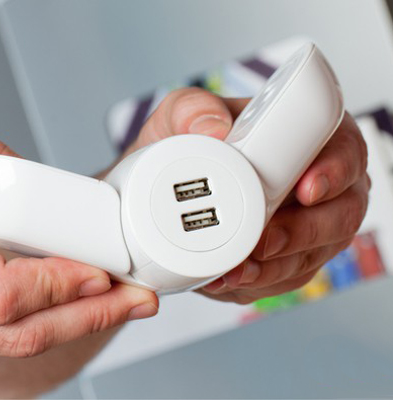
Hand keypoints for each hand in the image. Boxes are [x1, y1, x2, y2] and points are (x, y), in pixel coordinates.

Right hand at [0, 139, 157, 373]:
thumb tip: (26, 172)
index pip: (5, 293)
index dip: (63, 286)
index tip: (103, 271)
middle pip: (21, 333)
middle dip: (90, 316)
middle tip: (134, 298)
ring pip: (7, 349)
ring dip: (65, 326)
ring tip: (106, 301)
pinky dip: (24, 330)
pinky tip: (49, 309)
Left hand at [130, 88, 368, 303]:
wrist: (168, 186)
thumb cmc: (187, 141)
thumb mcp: (181, 113)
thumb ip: (192, 110)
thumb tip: (212, 128)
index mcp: (307, 136)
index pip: (343, 150)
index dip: (334, 171)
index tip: (306, 190)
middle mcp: (318, 182)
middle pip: (341, 213)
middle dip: (305, 233)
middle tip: (265, 242)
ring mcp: (307, 225)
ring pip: (314, 254)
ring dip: (277, 267)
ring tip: (238, 271)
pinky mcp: (287, 259)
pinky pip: (285, 278)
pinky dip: (259, 283)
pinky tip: (229, 280)